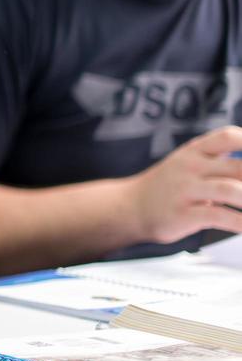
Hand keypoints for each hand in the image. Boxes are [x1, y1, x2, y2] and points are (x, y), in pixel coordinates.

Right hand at [129, 125, 241, 243]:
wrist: (130, 207)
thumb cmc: (170, 186)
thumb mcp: (190, 164)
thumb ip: (222, 163)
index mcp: (194, 151)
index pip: (229, 137)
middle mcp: (190, 167)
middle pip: (238, 166)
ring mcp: (185, 190)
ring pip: (231, 190)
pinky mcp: (183, 214)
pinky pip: (220, 217)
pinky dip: (241, 223)